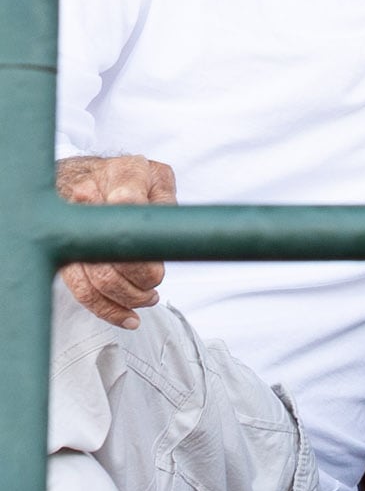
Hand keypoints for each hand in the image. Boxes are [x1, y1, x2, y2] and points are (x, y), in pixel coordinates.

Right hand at [55, 155, 174, 329]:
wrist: (81, 175)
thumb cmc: (130, 178)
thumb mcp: (157, 176)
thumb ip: (167, 201)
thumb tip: (173, 236)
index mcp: (122, 173)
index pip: (128, 203)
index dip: (139, 234)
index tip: (155, 259)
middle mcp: (89, 197)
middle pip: (113, 251)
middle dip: (143, 276)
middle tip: (157, 282)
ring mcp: (71, 225)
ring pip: (97, 277)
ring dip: (128, 296)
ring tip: (148, 298)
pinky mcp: (64, 252)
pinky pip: (81, 289)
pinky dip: (107, 309)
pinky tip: (128, 316)